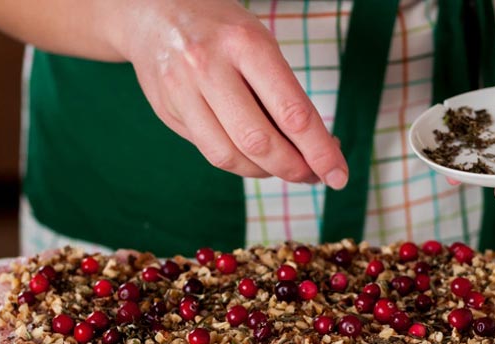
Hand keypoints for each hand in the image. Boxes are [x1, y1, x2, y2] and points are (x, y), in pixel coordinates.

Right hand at [115, 0, 347, 187]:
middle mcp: (209, 67)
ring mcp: (182, 91)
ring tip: (283, 167)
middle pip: (259, 142)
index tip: (338, 175)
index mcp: (245, 44)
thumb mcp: (260, 44)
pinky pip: (209, 152)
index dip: (320, 151)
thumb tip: (315, 151)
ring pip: (229, 156)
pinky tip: (252, 156)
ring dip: (264, 172)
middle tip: (313, 175)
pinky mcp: (167, 111)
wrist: (156, 12)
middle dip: (293, 168)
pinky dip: (238, 163)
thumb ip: (283, 94)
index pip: (292, 113)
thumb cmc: (222, 31)